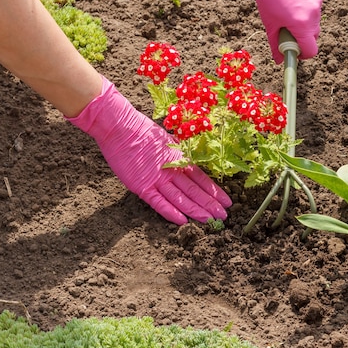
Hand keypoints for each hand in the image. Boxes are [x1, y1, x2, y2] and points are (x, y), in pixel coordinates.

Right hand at [67, 76, 231, 224]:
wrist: (120, 126)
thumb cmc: (141, 130)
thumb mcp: (166, 141)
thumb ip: (178, 154)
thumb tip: (189, 162)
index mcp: (179, 159)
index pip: (201, 178)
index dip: (214, 191)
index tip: (227, 202)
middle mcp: (171, 170)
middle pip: (194, 190)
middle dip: (210, 204)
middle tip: (224, 217)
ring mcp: (157, 179)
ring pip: (181, 198)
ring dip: (196, 210)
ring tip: (210, 221)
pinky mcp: (141, 186)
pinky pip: (159, 202)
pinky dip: (171, 212)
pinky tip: (183, 221)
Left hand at [233, 0, 322, 62]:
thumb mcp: (269, 24)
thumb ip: (275, 45)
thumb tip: (279, 60)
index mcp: (301, 24)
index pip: (311, 50)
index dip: (303, 54)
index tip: (296, 50)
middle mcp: (313, 14)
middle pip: (314, 36)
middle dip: (303, 37)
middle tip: (289, 30)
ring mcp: (318, 1)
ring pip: (315, 21)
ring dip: (305, 21)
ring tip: (290, 11)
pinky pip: (316, 6)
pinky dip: (308, 7)